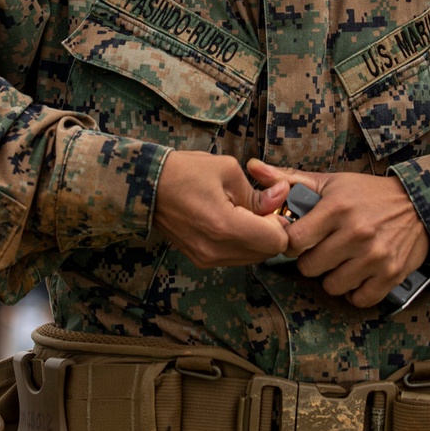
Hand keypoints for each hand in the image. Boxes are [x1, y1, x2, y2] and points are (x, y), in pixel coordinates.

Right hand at [153, 151, 290, 267]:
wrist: (146, 186)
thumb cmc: (184, 172)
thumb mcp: (227, 170)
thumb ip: (259, 191)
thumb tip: (283, 195)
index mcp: (225, 226)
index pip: (276, 242)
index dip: (281, 223)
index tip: (273, 205)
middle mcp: (216, 250)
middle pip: (266, 253)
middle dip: (272, 231)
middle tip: (262, 206)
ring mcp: (207, 258)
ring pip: (252, 257)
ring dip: (258, 238)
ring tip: (245, 212)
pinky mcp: (200, 260)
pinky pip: (235, 257)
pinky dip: (242, 243)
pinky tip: (232, 221)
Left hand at [247, 160, 429, 308]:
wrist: (419, 202)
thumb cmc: (367, 193)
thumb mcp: (331, 182)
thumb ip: (289, 179)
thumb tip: (252, 167)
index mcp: (337, 208)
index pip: (294, 242)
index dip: (292, 244)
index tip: (300, 240)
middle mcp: (356, 233)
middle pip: (310, 268)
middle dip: (312, 261)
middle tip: (323, 250)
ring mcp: (375, 256)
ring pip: (332, 286)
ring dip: (332, 277)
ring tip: (341, 261)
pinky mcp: (391, 274)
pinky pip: (359, 298)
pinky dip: (355, 292)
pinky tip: (357, 276)